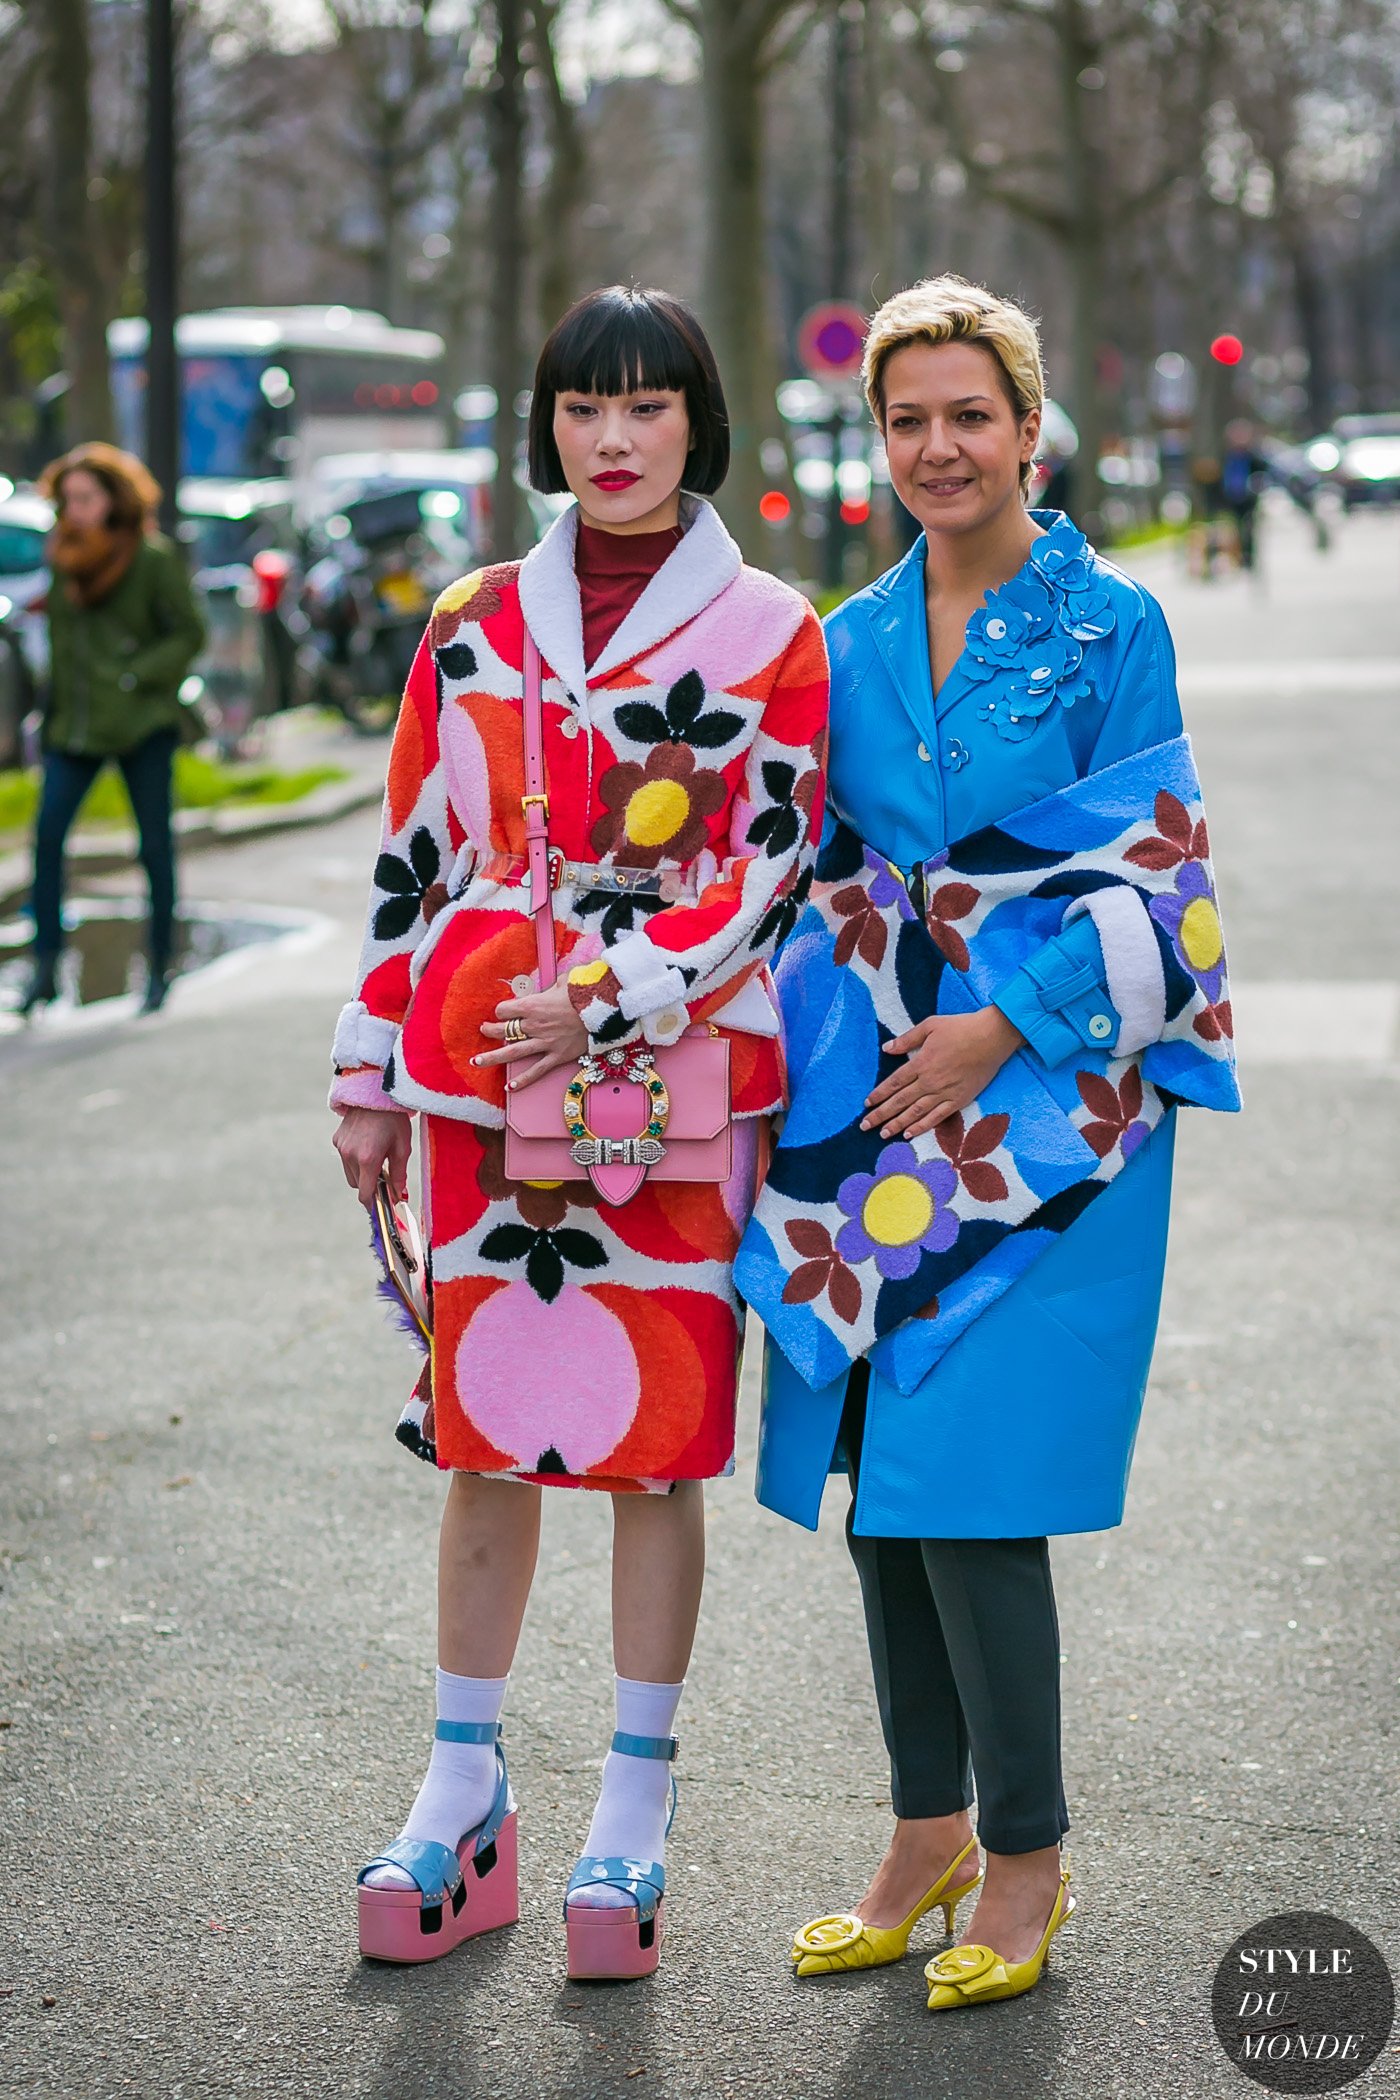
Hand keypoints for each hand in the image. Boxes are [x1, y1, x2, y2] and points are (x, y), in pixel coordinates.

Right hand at [334, 1106, 412, 1207]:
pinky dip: (355, 1159)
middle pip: (357, 1185)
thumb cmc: (393, 1119)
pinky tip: (367, 1144)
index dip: (373, 1204)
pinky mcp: (337, 1139)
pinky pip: (345, 1159)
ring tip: (377, 1156)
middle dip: (370, 1185)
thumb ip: (399, 1174)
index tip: (380, 1207)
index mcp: (368, 1158)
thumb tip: (398, 1195)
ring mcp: (341, 1147)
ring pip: (350, 1174)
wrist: (374, 1092)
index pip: (365, 1193)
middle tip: (384, 1175)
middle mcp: (350, 1154)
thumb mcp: (402, 1147)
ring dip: (362, 1173)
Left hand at [475, 980, 588, 1088]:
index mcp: (533, 1005)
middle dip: (490, 1030)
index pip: (504, 1010)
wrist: (606, 1010)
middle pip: (503, 1030)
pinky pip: (537, 1070)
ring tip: (476, 1062)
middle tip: (484, 1030)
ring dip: (492, 1057)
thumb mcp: (565, 981)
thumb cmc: (585, 993)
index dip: (502, 1010)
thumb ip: (552, 985)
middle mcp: (534, 1025)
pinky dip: (523, 1080)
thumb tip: (553, 984)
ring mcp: (545, 1042)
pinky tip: (510, 1087)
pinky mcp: (557, 1056)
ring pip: (512, 1052)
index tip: (504, 1011)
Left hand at [861, 1006, 1023, 1139]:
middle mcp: (929, 1081)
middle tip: (865, 1126)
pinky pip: (937, 1117)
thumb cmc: (962, 1028)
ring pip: (915, 1113)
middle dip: (880, 1115)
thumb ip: (907, 1039)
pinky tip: (909, 1134)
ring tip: (882, 1134)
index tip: (867, 1104)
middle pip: (900, 1101)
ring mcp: (944, 1093)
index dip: (879, 1095)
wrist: (992, 1037)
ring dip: (897, 1124)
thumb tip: (887, 1048)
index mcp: (921, 1063)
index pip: (894, 1083)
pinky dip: (922, 1127)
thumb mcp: (931, 1025)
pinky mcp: (959, 1100)